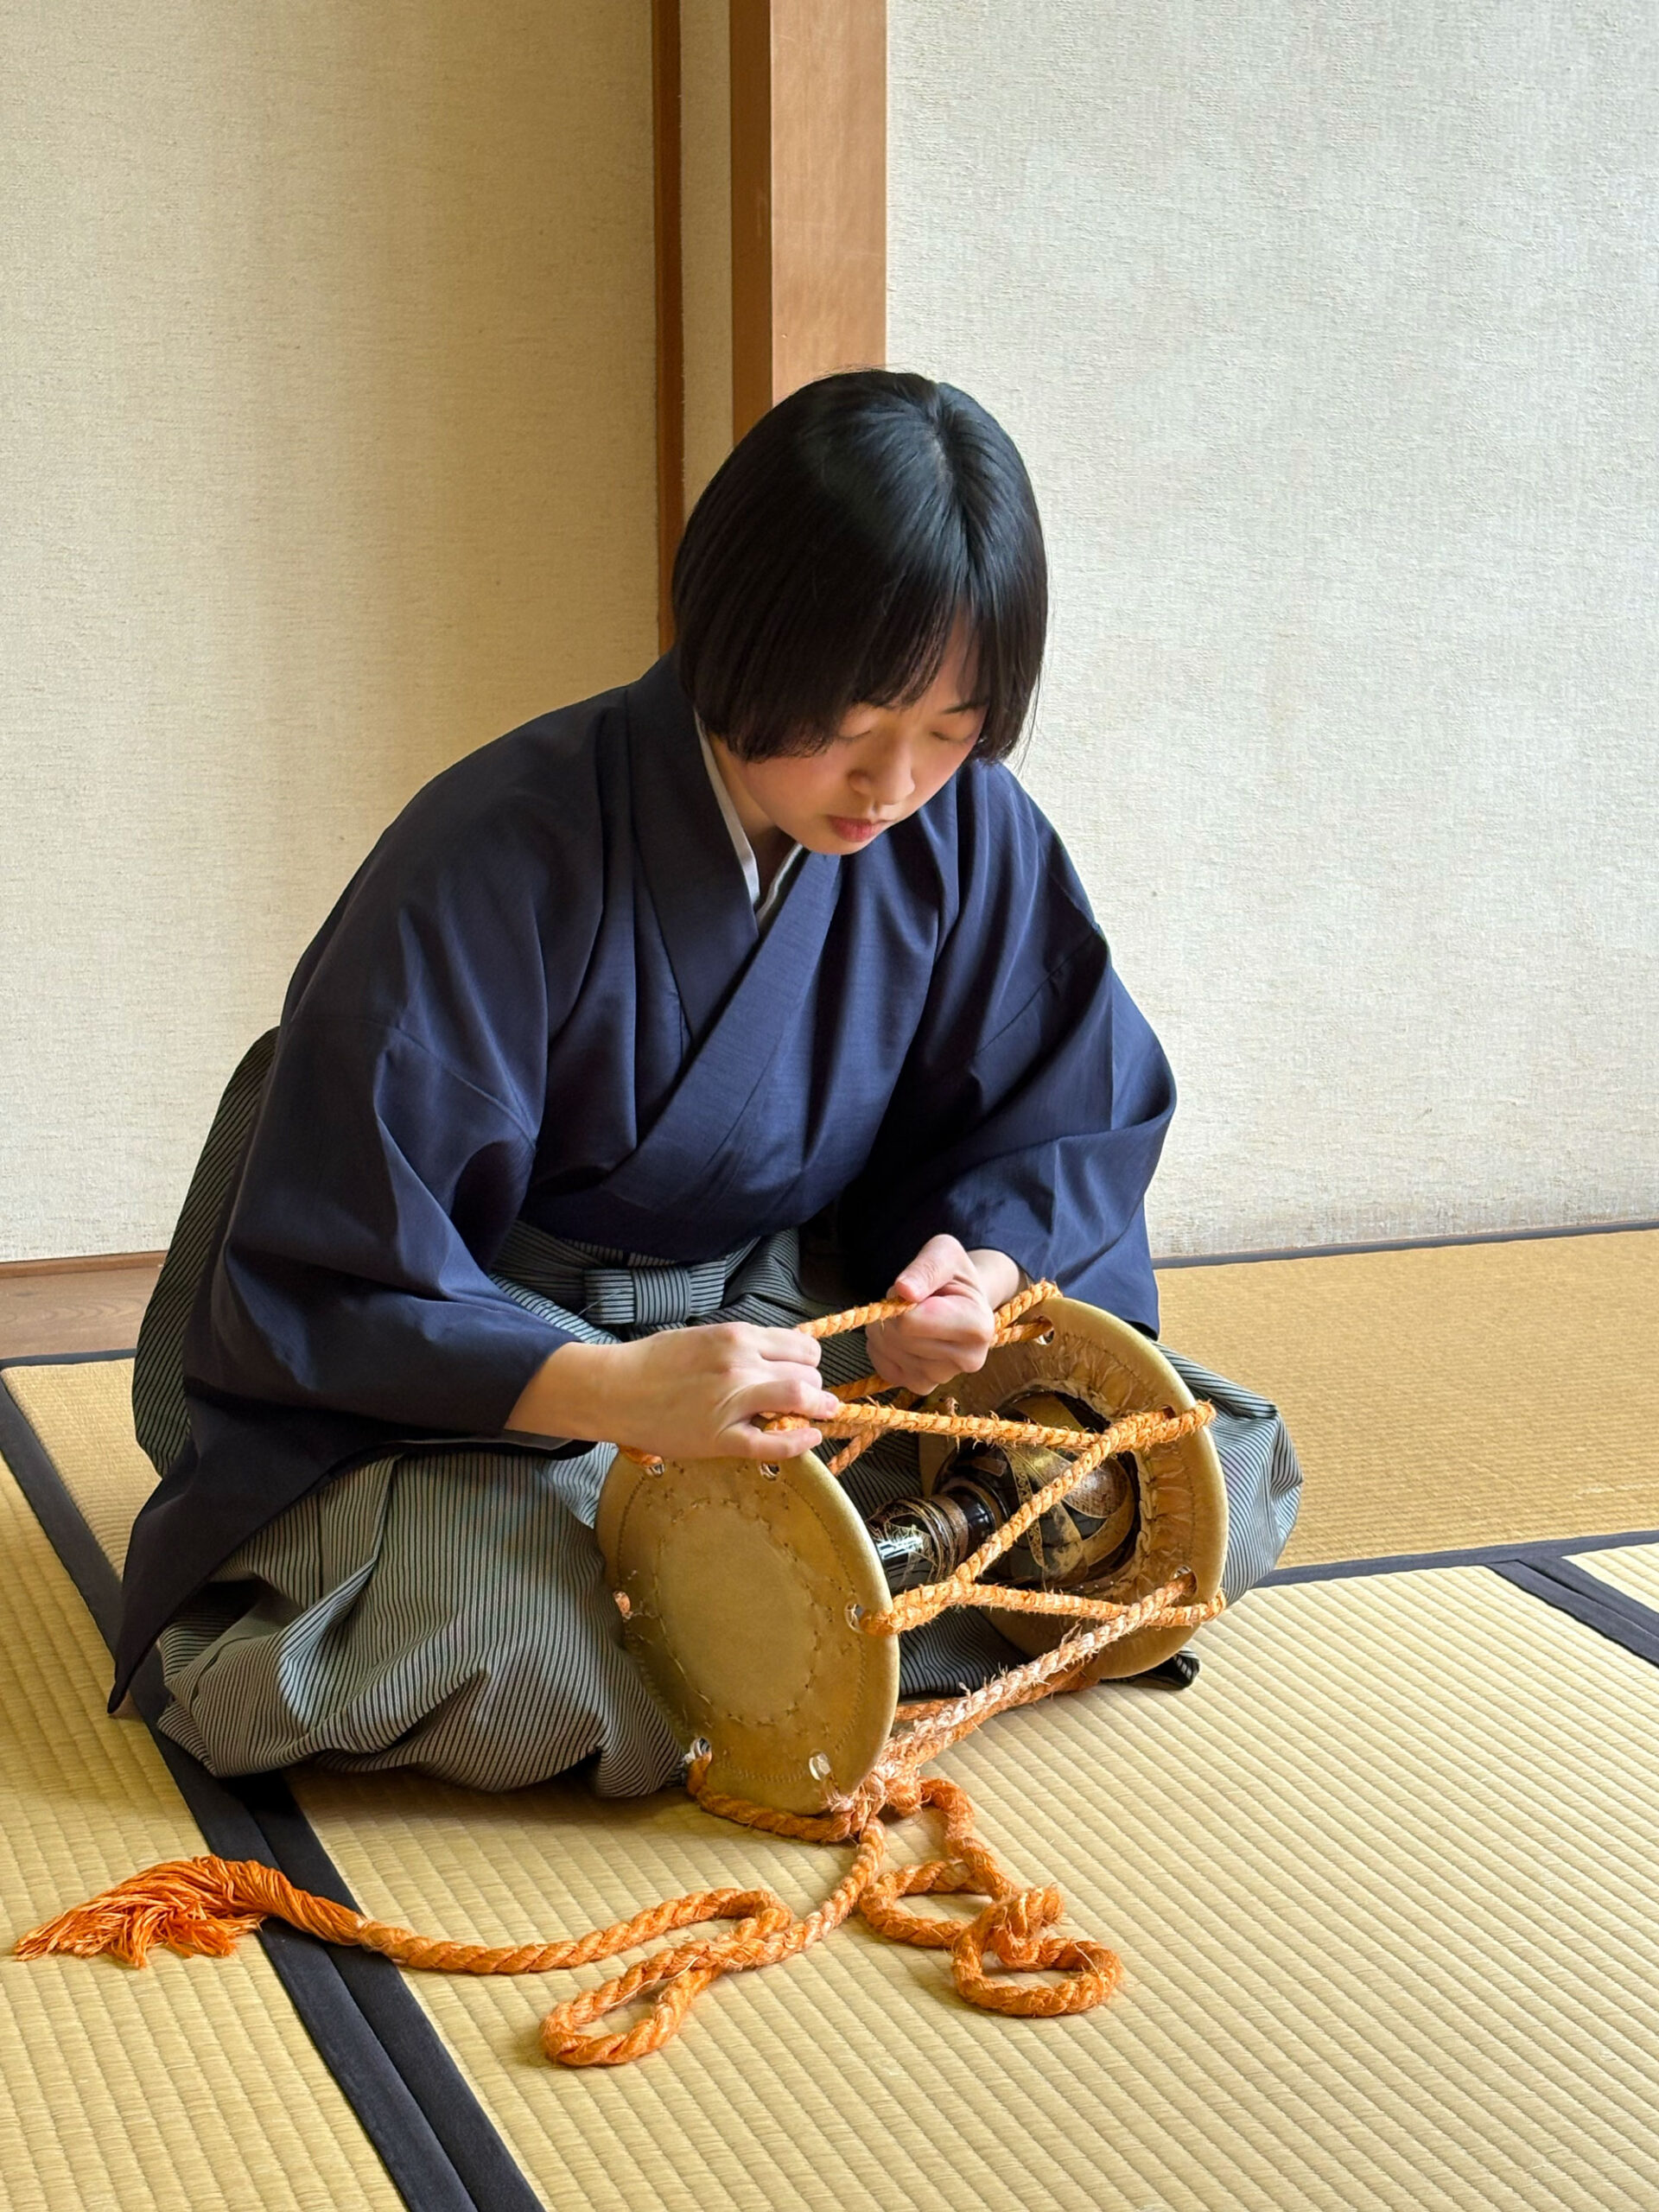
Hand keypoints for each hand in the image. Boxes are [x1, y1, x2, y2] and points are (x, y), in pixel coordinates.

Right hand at [506, 1323, 841, 1461]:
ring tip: (816, 1415)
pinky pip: (774, 1444)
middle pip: (807, 1374)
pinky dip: (800, 1442)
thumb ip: (743, 1345)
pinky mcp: (721, 1438)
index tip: (804, 1371)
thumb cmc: (654, 1363)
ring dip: (816, 1408)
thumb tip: (779, 1356)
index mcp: (737, 1336)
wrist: (614, 1390)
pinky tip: (810, 1438)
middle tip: (805, 1398)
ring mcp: (732, 1401)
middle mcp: (740, 1364)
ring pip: (801, 1399)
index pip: (802, 1347)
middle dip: (812, 1386)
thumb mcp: (704, 1337)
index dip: (809, 1362)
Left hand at [864, 1237, 1021, 1393]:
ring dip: (886, 1327)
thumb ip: (925, 1267)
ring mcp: (944, 1378)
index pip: (910, 1322)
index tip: (918, 1289)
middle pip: (897, 1337)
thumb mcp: (944, 1253)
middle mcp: (968, 1360)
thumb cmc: (953, 1275)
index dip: (902, 1300)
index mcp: (978, 1326)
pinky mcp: (922, 1386)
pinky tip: (903, 1335)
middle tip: (913, 1301)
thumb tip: (904, 1290)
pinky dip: (883, 1347)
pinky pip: (883, 1366)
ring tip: (912, 1316)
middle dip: (893, 1312)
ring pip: (888, 1351)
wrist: (961, 1301)